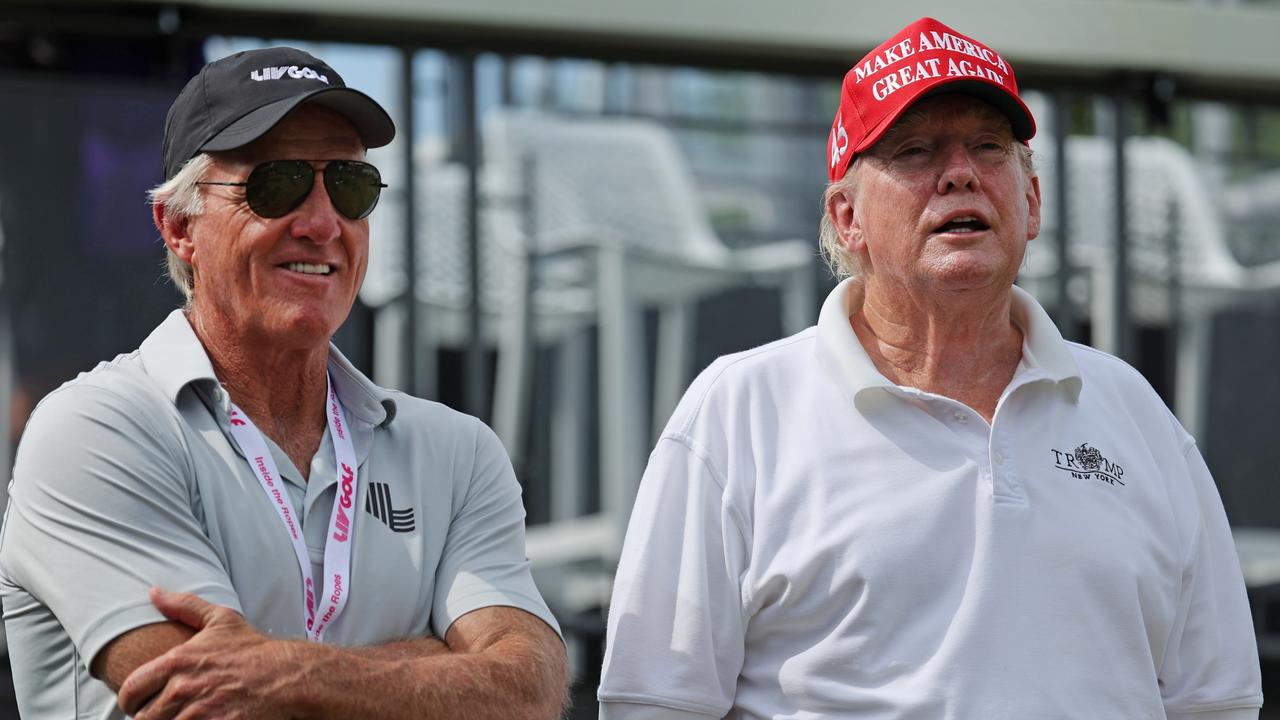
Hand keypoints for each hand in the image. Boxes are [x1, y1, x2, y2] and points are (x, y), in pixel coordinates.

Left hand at [117, 587, 305, 719]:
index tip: (137, 703)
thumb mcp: (221, 620)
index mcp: (177, 661)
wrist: (286, 676)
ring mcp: (198, 713)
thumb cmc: (253, 649)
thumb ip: (184, 605)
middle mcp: (183, 689)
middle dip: (150, 716)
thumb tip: (154, 592)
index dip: (129, 700)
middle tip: (161, 714)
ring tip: (180, 717)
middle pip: (143, 717)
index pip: (131, 689)